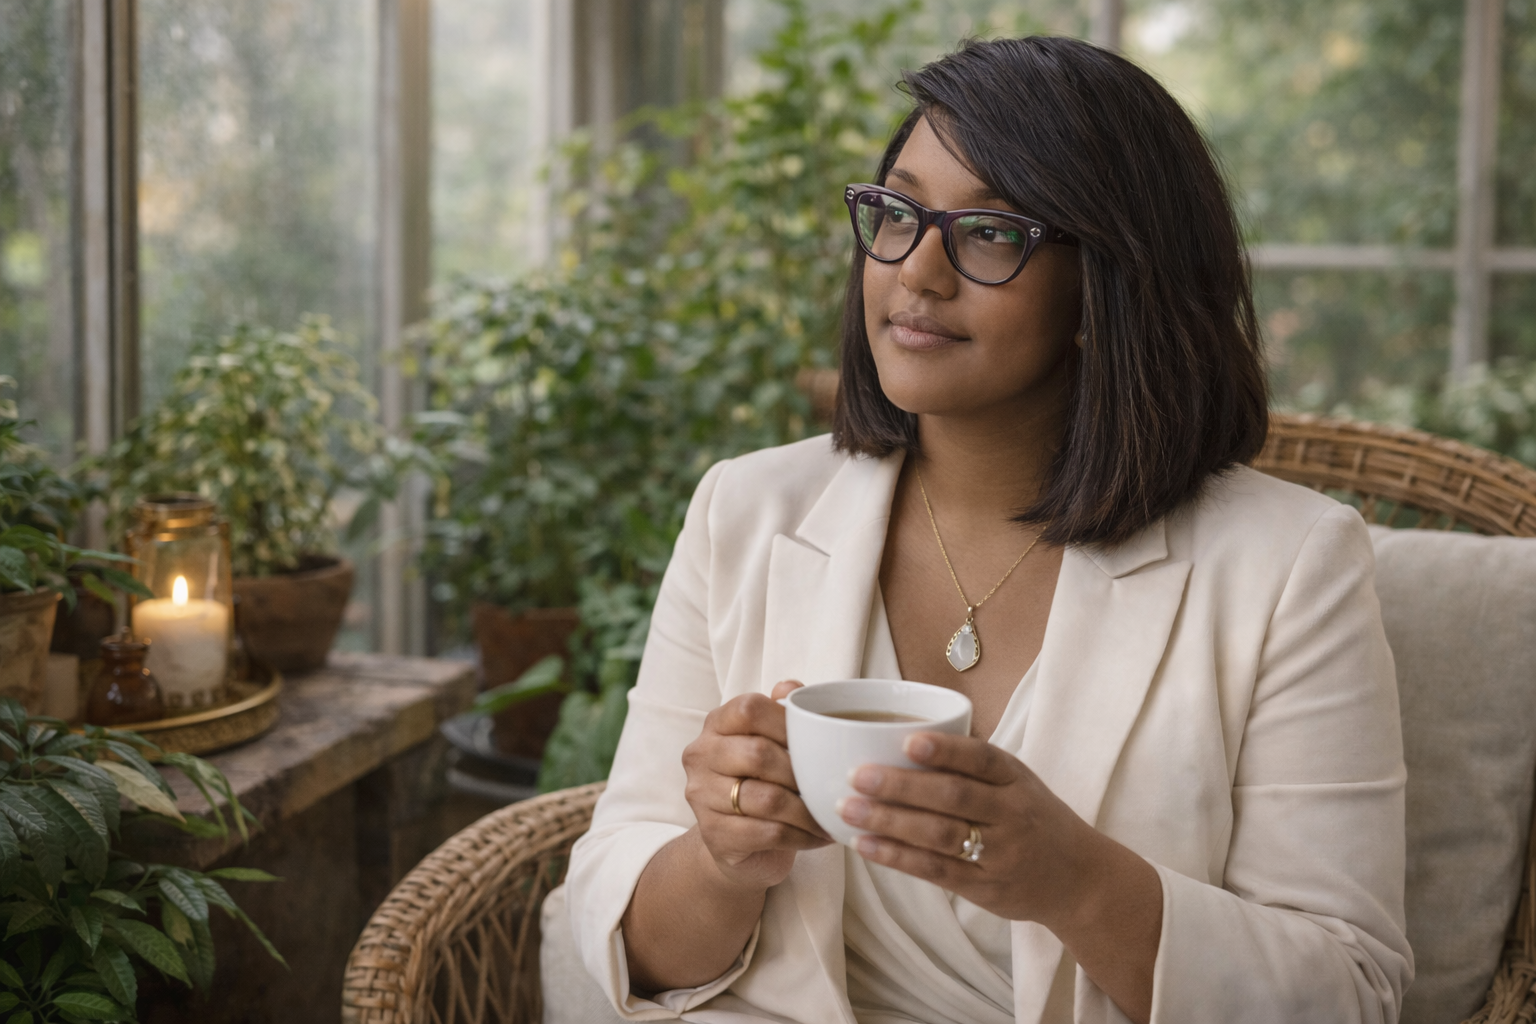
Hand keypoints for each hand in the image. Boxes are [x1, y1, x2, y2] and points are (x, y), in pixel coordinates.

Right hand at [681, 679, 832, 890]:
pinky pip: (768, 833)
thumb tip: (791, 688)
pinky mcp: (713, 834)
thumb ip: (782, 712)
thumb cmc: (761, 781)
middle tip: (832, 785)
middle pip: (759, 754)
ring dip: (809, 810)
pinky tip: (818, 836)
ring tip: (832, 814)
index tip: (818, 743)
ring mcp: (701, 796)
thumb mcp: (772, 742)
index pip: (749, 709)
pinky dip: (802, 835)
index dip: (787, 723)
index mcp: (716, 723)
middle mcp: (700, 755)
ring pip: (767, 799)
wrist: (736, 840)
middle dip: (803, 773)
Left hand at [837, 732, 1127, 927]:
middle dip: (900, 786)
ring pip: (940, 836)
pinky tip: (866, 844)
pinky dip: (897, 857)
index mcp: (1017, 780)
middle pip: (954, 798)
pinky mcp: (984, 888)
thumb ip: (973, 764)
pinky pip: (935, 871)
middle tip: (855, 774)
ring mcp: (999, 854)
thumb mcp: (1018, 782)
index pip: (983, 759)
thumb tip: (900, 734)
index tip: (907, 741)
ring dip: (889, 822)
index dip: (946, 751)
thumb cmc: (1033, 818)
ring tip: (847, 809)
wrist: (1078, 879)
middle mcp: (1011, 815)